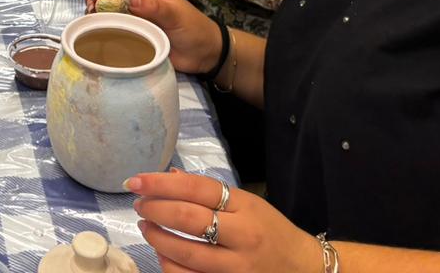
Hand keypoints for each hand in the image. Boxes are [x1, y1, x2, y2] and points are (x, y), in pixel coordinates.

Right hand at [85, 0, 222, 75]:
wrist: (204, 55)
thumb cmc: (193, 28)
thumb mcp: (174, 14)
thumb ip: (152, 6)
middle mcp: (138, 0)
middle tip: (89, 8)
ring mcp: (134, 19)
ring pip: (109, 10)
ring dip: (97, 12)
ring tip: (90, 20)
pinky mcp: (132, 36)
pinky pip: (114, 29)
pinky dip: (103, 28)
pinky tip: (95, 32)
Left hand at [126, 170, 321, 272]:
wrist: (304, 269)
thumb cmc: (271, 232)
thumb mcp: (249, 204)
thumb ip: (210, 193)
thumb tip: (170, 176)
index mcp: (246, 207)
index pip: (197, 188)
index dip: (161, 183)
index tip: (134, 181)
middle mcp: (243, 237)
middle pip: (188, 219)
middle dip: (155, 210)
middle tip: (139, 205)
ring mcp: (237, 268)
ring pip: (186, 254)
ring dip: (157, 239)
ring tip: (146, 228)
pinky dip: (171, 267)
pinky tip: (162, 256)